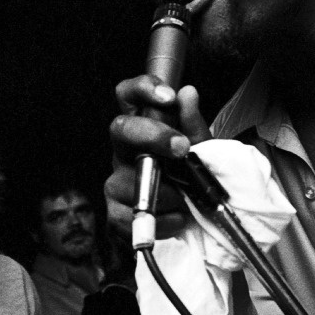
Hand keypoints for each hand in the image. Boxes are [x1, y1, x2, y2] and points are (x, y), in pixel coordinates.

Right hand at [105, 77, 210, 239]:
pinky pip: (135, 214)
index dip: (142, 88)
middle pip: (121, 129)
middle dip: (153, 135)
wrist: (187, 226)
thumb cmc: (189, 180)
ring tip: (188, 199)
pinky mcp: (114, 213)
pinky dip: (165, 220)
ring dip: (169, 191)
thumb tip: (188, 93)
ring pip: (133, 179)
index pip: (127, 95)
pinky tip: (179, 219)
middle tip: (182, 148)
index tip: (169, 97)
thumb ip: (193, 125)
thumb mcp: (199, 152)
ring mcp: (116, 181)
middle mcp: (124, 151)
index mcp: (142, 128)